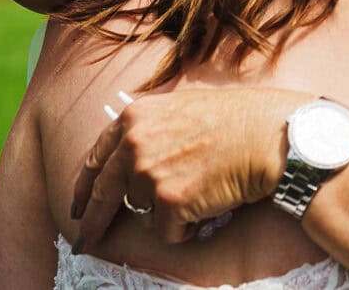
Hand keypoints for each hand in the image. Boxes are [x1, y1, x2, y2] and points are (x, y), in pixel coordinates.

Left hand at [71, 88, 307, 252]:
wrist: (271, 135)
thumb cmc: (239, 119)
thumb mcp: (182, 108)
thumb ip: (150, 129)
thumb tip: (130, 157)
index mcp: (135, 117)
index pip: (96, 159)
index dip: (84, 187)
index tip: (77, 206)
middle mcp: (134, 144)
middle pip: (103, 194)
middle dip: (93, 221)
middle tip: (84, 241)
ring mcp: (149, 174)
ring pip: (143, 214)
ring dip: (168, 212)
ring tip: (202, 190)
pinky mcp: (169, 202)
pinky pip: (168, 232)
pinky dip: (188, 227)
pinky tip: (211, 204)